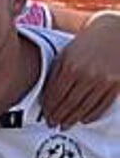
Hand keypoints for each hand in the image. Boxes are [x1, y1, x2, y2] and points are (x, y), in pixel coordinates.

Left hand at [43, 12, 119, 126]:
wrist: (116, 32)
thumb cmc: (87, 42)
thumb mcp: (67, 54)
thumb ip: (57, 74)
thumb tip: (48, 97)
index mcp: (70, 67)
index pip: (55, 94)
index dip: (48, 108)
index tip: (44, 115)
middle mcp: (87, 75)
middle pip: (68, 104)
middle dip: (58, 116)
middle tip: (52, 124)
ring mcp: (104, 81)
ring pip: (84, 107)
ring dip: (73, 119)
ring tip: (65, 125)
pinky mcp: (117, 85)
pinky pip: (102, 105)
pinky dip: (92, 115)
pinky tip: (84, 119)